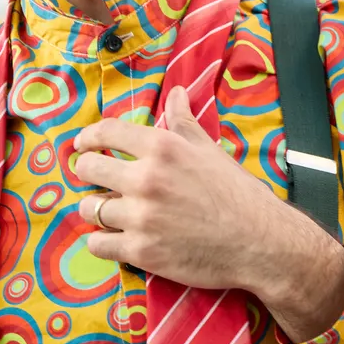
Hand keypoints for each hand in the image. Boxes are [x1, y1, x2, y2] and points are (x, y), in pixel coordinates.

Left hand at [70, 85, 343, 341]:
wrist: (261, 242)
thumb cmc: (237, 193)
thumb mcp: (210, 150)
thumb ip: (184, 121)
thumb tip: (176, 92)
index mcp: (162, 148)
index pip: (106, 132)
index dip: (88, 137)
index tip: (82, 145)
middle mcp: (146, 179)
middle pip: (88, 168)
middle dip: (88, 172)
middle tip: (95, 180)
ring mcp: (141, 217)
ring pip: (89, 208)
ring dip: (95, 209)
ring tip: (107, 212)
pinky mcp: (140, 251)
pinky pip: (97, 244)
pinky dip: (101, 241)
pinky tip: (112, 239)